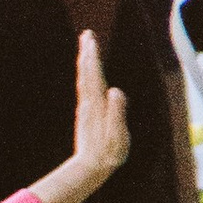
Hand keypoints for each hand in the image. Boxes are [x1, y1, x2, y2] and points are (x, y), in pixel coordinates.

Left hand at [73, 31, 129, 183]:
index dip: (93, 57)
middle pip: (86, 73)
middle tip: (86, 34)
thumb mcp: (117, 135)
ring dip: (85, 61)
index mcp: (97, 105)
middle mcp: (88, 104)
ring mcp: (85, 108)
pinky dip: (87, 74)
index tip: (91, 40)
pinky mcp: (86, 113)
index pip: (95, 75)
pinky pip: (86, 87)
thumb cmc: (108, 153)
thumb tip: (116, 90)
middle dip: (87, 52)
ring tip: (87, 47)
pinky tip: (88, 72)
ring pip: (84, 78)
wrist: (89, 168)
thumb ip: (117, 112)